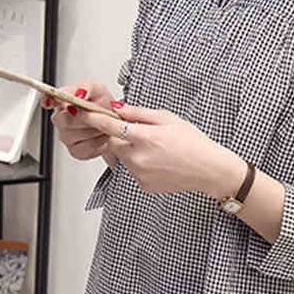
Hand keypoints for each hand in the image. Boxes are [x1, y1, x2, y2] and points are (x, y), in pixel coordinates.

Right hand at [49, 81, 121, 161]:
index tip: (52, 102)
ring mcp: (66, 136)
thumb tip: (80, 92)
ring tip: (102, 126)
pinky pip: (83, 149)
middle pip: (63, 120)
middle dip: (85, 118)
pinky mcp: (76, 151)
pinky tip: (101, 137)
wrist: (117, 124)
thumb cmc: (105, 106)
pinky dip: (97, 144)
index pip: (49, 100)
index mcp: (63, 102)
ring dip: (93, 131)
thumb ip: (87, 87)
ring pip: (74, 136)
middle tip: (99, 115)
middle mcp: (61, 119)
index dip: (49, 100)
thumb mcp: (99, 90)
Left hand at [78, 102, 246, 196]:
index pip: (109, 125)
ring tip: (159, 151)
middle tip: (144, 134)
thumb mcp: (170, 119)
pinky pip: (133, 171)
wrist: (211, 170)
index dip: (93, 117)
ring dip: (133, 151)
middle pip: (114, 142)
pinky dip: (141, 165)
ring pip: (124, 157)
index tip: (81, 111)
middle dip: (122, 136)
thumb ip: (140, 113)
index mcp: (145, 137)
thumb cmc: (196, 144)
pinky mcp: (143, 185)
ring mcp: (140, 174)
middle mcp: (139, 157)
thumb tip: (118, 108)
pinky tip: (161, 163)